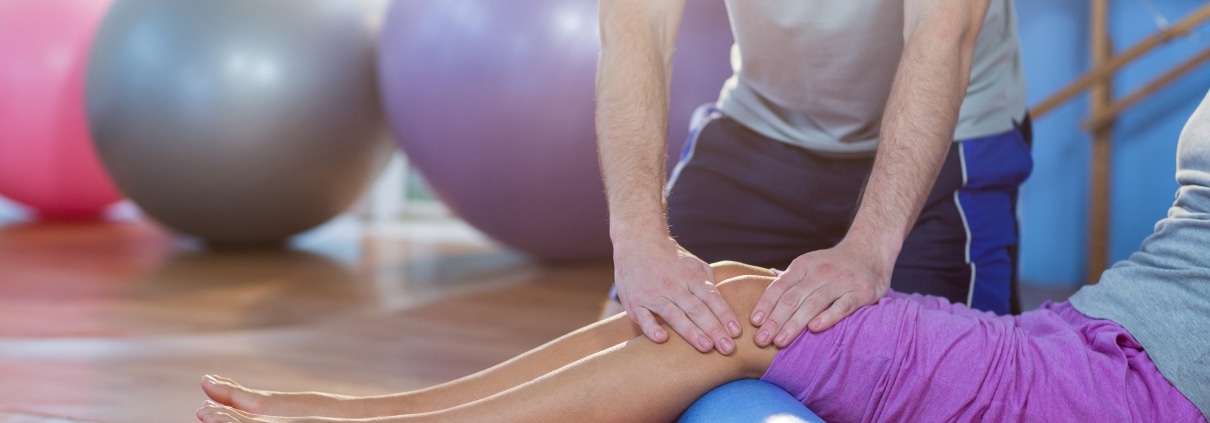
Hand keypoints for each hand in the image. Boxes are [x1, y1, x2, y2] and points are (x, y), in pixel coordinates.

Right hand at [613, 237, 742, 354]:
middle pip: (697, 309)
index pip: (712, 298)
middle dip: (714, 329)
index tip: (737, 333)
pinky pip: (644, 317)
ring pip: (674, 315)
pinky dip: (652, 328)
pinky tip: (663, 339)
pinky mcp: (635, 302)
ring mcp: (653, 294)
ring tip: (706, 347)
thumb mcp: (693, 262)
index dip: (725, 315)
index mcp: (690, 277)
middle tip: (728, 349)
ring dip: (691, 332)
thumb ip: (708, 281)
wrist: (637, 241)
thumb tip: (724, 301)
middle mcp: (673, 285)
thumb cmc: (670, 257)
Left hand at [750, 240, 891, 347]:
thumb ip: (790, 279)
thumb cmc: (834, 264)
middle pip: (793, 298)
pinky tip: (814, 329)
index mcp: (804, 265)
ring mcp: (841, 281)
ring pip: (813, 304)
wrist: (870, 250)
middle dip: (774, 321)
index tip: (754, 322)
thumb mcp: (810, 264)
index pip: (780, 286)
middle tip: (761, 340)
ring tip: (780, 341)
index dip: (766, 304)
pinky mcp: (861, 292)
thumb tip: (764, 294)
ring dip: (794, 324)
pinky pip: (842, 306)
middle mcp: (820, 272)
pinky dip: (828, 317)